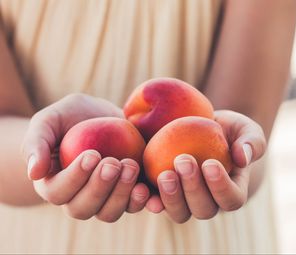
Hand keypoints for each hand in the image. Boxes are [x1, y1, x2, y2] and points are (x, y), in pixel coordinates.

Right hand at [22, 93, 149, 220]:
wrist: (98, 116)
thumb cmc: (70, 117)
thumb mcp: (48, 121)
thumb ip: (36, 143)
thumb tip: (34, 173)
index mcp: (54, 183)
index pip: (59, 192)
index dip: (75, 178)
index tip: (92, 155)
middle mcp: (78, 196)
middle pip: (84, 208)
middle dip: (100, 188)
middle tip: (114, 163)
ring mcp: (104, 196)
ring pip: (109, 212)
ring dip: (122, 194)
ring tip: (131, 167)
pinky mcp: (126, 191)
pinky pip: (134, 205)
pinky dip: (143, 202)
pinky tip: (148, 189)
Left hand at [146, 110, 266, 222]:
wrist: (201, 127)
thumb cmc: (226, 130)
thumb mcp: (244, 129)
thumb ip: (251, 142)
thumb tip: (243, 158)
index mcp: (230, 189)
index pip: (231, 199)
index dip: (221, 187)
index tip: (210, 163)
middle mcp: (207, 200)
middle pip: (203, 210)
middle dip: (193, 189)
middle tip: (183, 161)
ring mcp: (184, 199)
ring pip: (179, 212)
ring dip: (171, 197)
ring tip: (165, 174)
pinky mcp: (164, 192)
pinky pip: (156, 202)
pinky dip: (149, 199)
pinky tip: (141, 188)